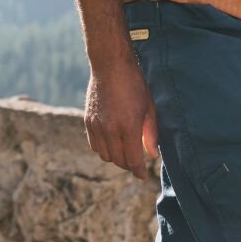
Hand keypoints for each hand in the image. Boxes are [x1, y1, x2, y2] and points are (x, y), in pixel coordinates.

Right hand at [85, 60, 157, 180]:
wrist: (110, 65)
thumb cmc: (134, 84)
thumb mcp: (149, 108)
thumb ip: (151, 134)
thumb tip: (153, 155)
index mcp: (128, 126)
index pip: (133, 160)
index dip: (139, 171)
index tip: (143, 176)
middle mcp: (110, 129)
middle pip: (118, 161)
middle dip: (129, 166)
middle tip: (137, 164)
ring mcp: (96, 126)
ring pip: (105, 156)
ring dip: (116, 159)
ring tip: (125, 153)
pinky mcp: (88, 121)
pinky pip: (94, 145)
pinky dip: (103, 149)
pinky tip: (112, 144)